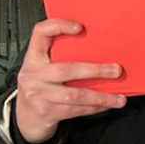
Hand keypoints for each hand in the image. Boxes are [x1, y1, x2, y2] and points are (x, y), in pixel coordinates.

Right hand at [15, 19, 126, 143]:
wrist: (26, 117)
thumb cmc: (41, 86)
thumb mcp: (43, 67)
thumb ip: (60, 56)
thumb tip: (98, 48)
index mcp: (33, 58)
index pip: (40, 33)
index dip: (59, 26)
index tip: (80, 28)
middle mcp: (34, 75)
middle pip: (67, 69)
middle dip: (96, 70)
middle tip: (116, 70)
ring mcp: (39, 95)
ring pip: (76, 95)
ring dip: (101, 97)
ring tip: (119, 99)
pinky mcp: (48, 112)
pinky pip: (76, 110)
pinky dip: (95, 108)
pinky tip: (107, 105)